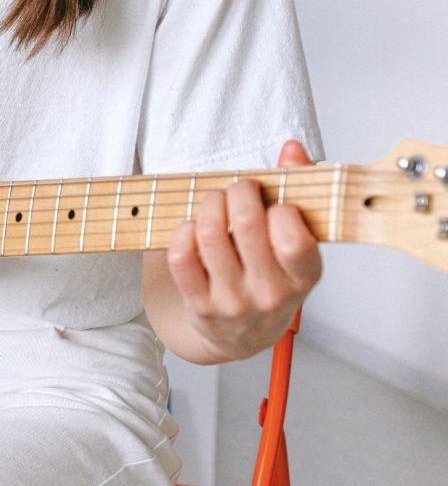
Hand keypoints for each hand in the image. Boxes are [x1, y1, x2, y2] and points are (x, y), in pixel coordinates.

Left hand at [165, 140, 321, 361]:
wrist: (241, 336)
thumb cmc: (271, 277)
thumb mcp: (296, 241)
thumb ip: (295, 190)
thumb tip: (291, 149)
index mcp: (303, 276)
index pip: (294, 240)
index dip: (280, 209)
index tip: (274, 203)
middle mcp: (270, 294)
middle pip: (247, 224)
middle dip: (238, 191)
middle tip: (238, 189)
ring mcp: (233, 302)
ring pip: (209, 235)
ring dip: (209, 205)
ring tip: (215, 202)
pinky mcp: (200, 306)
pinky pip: (181, 257)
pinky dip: (182, 231)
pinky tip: (193, 228)